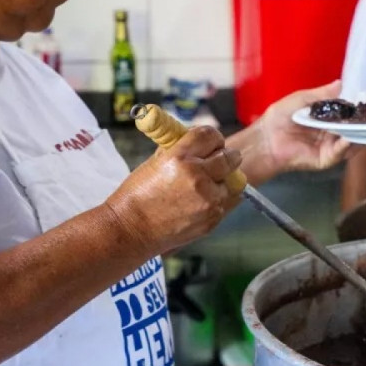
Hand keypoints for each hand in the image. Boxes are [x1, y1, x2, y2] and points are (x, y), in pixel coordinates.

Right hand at [105, 126, 242, 255]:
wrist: (131, 230)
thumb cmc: (138, 195)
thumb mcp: (156, 162)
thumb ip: (182, 151)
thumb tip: (200, 143)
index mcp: (180, 158)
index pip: (211, 135)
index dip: (213, 138)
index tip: (211, 142)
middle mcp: (197, 176)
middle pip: (230, 157)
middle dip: (226, 156)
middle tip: (219, 160)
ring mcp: (208, 200)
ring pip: (235, 182)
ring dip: (224, 180)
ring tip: (209, 184)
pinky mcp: (212, 219)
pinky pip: (228, 202)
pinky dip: (220, 199)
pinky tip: (202, 202)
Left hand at [239, 81, 353, 183]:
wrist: (266, 138)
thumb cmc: (279, 118)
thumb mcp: (302, 99)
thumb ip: (322, 94)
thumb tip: (340, 83)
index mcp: (326, 119)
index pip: (348, 114)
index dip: (358, 109)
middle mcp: (331, 133)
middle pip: (353, 128)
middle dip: (364, 121)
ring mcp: (330, 147)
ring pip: (351, 141)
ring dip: (360, 133)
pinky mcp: (325, 159)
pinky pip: (340, 152)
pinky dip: (347, 145)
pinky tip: (350, 137)